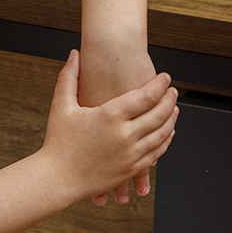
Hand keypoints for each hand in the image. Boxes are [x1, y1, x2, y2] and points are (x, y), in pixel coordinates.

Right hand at [41, 50, 177, 206]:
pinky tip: (167, 132)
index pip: (146, 96)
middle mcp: (125, 135)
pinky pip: (157, 153)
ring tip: (174, 108)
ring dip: (172, 119)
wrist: (57, 179)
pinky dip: (166, 140)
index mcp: (110, 116)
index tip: (165, 77)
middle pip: (159, 113)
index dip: (159, 84)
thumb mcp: (61, 105)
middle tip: (173, 90)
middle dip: (170, 99)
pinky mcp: (131, 169)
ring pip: (162, 133)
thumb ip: (69, 77)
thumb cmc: (57, 141)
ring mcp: (130, 154)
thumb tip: (75, 54)